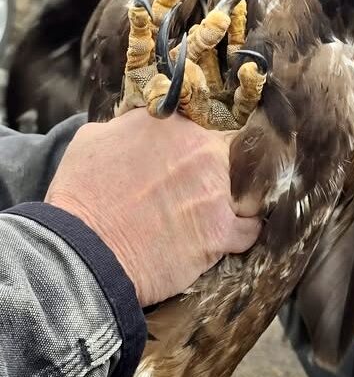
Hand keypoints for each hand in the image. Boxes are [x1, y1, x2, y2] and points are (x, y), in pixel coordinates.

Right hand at [45, 111, 260, 306]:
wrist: (83, 252)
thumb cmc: (81, 197)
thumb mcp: (93, 139)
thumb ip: (127, 126)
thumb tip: (139, 125)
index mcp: (173, 125)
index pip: (207, 125)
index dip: (204, 144)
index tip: (197, 159)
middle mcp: (201, 152)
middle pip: (233, 156)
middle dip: (222, 172)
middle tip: (201, 192)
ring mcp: (216, 192)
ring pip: (245, 192)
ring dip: (233, 202)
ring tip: (212, 216)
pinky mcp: (221, 232)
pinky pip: (248, 230)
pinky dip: (241, 234)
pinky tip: (227, 238)